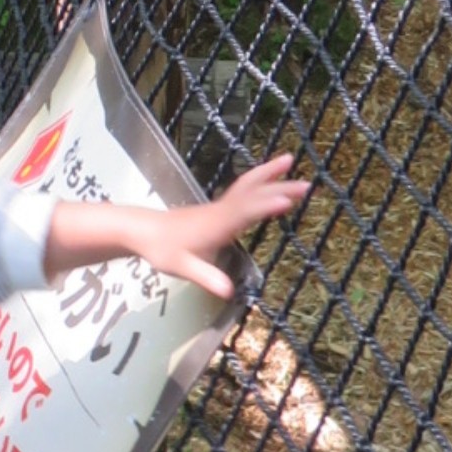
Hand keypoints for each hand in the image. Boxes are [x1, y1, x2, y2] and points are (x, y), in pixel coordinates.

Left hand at [44, 154, 309, 300]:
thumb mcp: (183, 267)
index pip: (245, 212)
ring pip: (248, 185)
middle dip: (278, 186)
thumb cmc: (163, 250)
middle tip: (307, 183)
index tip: (287, 201)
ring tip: (289, 160)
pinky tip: (270, 182)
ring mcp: (220, 206)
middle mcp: (222, 210)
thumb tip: (229, 291)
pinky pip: (244, 190)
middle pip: (252, 193)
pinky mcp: (219, 208)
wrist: (144, 231)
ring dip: (269, 174)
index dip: (265, 206)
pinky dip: (259, 181)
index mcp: (217, 224)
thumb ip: (206, 277)